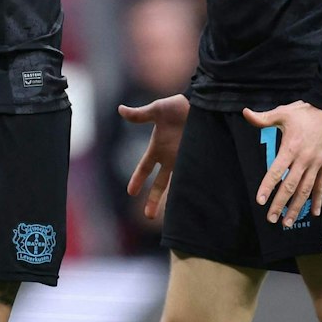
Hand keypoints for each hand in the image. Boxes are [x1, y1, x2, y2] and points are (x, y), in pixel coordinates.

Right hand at [118, 94, 189, 220]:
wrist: (201, 103)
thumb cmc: (177, 106)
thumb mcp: (157, 110)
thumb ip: (140, 115)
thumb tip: (120, 109)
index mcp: (158, 148)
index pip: (144, 168)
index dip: (137, 179)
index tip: (131, 192)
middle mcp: (170, 157)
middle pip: (160, 184)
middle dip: (154, 200)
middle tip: (148, 217)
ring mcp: (184, 159)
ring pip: (178, 185)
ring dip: (174, 200)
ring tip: (177, 218)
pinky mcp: (199, 159)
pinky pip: (195, 176)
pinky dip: (194, 188)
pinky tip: (196, 202)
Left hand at [243, 101, 321, 225]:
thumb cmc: (306, 112)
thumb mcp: (283, 112)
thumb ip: (263, 118)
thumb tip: (245, 113)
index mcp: (291, 148)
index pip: (277, 171)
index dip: (268, 186)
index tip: (260, 200)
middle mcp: (304, 159)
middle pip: (290, 186)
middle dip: (280, 204)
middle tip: (271, 218)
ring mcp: (316, 164)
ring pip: (305, 190)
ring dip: (297, 207)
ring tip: (287, 222)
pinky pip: (321, 186)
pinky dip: (317, 200)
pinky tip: (314, 213)